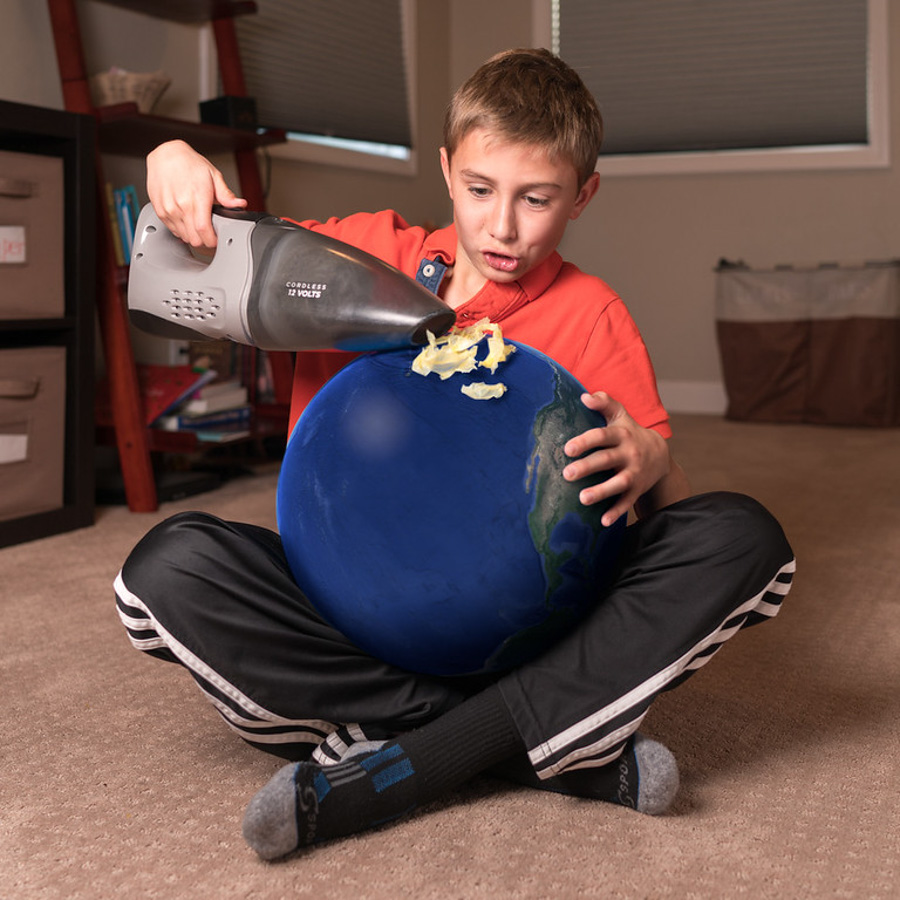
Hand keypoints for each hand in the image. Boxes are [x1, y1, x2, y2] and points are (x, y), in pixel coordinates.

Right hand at [146, 140, 246, 248]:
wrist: (166, 155)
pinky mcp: (160, 211)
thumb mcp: (213, 175)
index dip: (213, 241)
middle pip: (194, 239)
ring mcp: (168, 210)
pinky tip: (187, 221)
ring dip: (193, 236)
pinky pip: (173, 230)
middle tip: (210, 234)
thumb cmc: (189, 164)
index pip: (204, 231)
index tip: (217, 240)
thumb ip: (226, 195)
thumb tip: (239, 204)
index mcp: (196, 198)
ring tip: (199, 226)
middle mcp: (180, 206)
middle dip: (205, 241)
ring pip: (184, 237)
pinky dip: (182, 230)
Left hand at [562, 391, 671, 526]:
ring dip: (601, 492)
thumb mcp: (620, 415)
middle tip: (567, 474)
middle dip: (587, 467)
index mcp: (621, 435)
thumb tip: (584, 396)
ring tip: (582, 498)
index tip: (568, 449)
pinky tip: (604, 522)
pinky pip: (628, 502)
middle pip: (607, 460)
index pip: (602, 436)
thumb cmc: (629, 432)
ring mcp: (635, 473)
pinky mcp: (637, 489)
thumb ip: (604, 402)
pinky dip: (617, 512)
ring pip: (618, 483)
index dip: (586, 442)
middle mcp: (629, 453)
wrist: (660, 454)